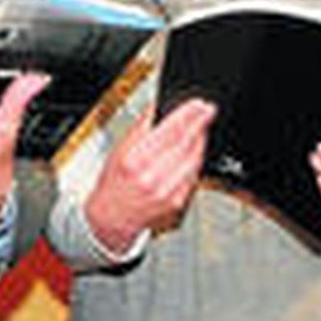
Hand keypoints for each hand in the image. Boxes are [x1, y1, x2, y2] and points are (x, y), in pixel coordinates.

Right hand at [85, 99, 215, 256]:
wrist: (112, 217)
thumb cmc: (114, 182)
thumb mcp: (119, 150)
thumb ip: (141, 128)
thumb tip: (159, 108)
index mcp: (134, 161)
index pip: (168, 132)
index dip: (186, 115)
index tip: (197, 104)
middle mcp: (151, 178)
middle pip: (184, 144)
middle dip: (199, 123)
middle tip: (207, 110)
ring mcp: (166, 192)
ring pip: (193, 159)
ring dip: (201, 140)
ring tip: (203, 126)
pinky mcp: (177, 202)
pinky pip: (193, 175)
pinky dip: (197, 159)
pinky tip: (197, 149)